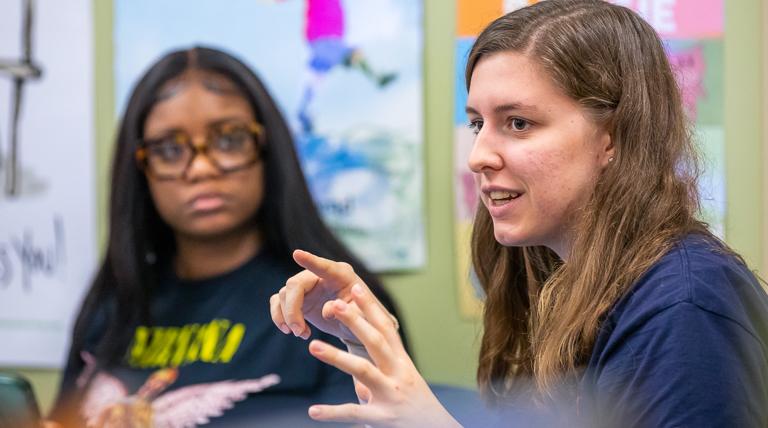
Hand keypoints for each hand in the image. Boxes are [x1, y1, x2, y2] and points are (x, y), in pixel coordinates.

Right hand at [270, 249, 386, 341]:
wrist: (356, 324)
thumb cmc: (363, 317)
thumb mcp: (362, 317)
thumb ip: (349, 312)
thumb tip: (328, 309)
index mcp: (341, 275)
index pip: (324, 266)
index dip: (310, 261)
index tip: (297, 254)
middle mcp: (320, 276)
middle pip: (295, 284)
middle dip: (292, 310)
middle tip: (298, 331)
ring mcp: (307, 285)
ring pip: (284, 294)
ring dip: (286, 317)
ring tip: (301, 334)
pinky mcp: (298, 298)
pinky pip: (278, 301)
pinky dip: (279, 317)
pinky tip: (291, 331)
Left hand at [306, 284, 461, 427]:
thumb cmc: (417, 404)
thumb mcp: (405, 378)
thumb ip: (386, 364)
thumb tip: (364, 344)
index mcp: (402, 362)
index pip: (386, 330)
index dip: (371, 309)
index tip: (356, 288)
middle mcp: (398, 374)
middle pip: (376, 342)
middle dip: (356, 322)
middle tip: (335, 304)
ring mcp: (391, 395)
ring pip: (363, 371)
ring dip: (337, 357)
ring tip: (312, 346)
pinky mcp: (383, 418)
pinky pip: (354, 413)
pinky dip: (333, 412)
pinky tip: (313, 411)